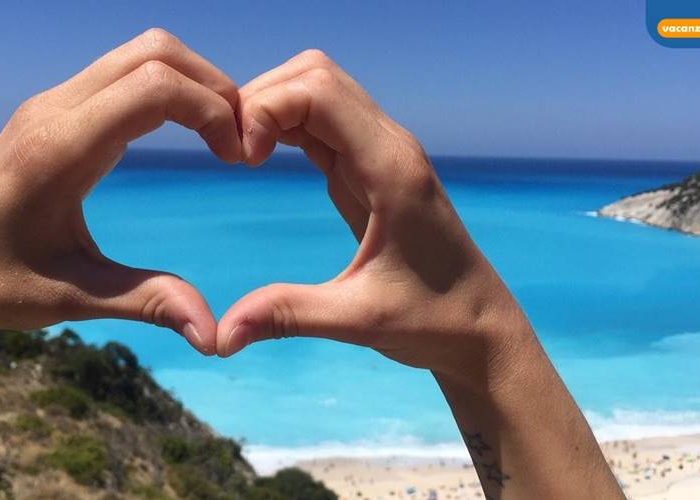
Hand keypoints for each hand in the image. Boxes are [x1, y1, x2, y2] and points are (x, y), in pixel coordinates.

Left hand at [0, 29, 239, 352]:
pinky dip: (167, 88)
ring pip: (141, 53)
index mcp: (62, 150)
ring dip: (191, 82)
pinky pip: (124, 72)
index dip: (212, 111)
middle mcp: (55, 111)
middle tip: (238, 139)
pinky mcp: (54, 109)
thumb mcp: (75, 298)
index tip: (236, 157)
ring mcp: (52, 103)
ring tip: (219, 134)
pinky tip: (183, 132)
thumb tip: (215, 334)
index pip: (155, 87)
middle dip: (212, 86)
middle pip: (155, 52)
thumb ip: (150, 303)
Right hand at [216, 50, 529, 380]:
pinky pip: (323, 122)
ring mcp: (381, 152)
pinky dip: (286, 125)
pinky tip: (262, 158)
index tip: (242, 161)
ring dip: (273, 108)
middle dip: (263, 98)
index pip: (318, 90)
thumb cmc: (432, 321)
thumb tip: (220, 334)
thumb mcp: (359, 320)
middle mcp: (388, 146)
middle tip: (234, 153)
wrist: (479, 326)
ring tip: (242, 155)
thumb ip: (288, 315)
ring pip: (319, 90)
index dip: (266, 108)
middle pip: (315, 75)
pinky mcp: (371, 168)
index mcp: (390, 168)